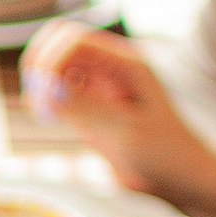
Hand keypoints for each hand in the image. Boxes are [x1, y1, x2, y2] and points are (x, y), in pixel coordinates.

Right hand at [19, 19, 203, 198]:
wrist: (179, 176)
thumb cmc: (165, 150)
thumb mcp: (127, 130)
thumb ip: (87, 108)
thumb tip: (46, 91)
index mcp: (126, 62)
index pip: (74, 41)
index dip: (50, 61)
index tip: (44, 98)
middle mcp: (110, 67)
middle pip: (58, 42)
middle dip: (39, 64)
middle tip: (37, 99)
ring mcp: (98, 86)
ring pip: (54, 64)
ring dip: (39, 82)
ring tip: (44, 114)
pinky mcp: (89, 107)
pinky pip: (57, 90)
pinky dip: (45, 99)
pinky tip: (48, 118)